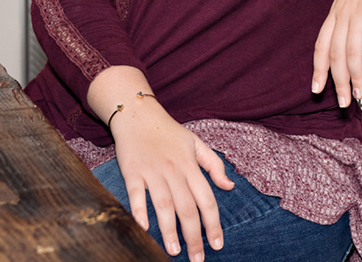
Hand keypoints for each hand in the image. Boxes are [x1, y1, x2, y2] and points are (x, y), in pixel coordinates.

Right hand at [110, 96, 234, 261]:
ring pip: (164, 205)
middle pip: (187, 208)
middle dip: (194, 237)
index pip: (207, 200)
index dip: (214, 224)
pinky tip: (144, 229)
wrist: (138, 114)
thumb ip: (214, 165)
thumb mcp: (197, 143)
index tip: (217, 244)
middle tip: (196, 258)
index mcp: (191, 166)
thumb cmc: (168, 131)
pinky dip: (140, 212)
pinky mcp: (132, 172)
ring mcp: (152, 172)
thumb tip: (229, 186)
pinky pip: (137, 195)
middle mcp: (174, 170)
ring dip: (169, 230)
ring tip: (174, 251)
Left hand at [311, 0, 361, 107]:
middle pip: (334, 54)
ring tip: (359, 96)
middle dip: (338, 82)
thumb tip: (353, 39)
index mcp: (336, 11)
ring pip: (351, 52)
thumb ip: (350, 15)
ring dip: (355, 77)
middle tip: (343, 103)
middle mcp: (343, 14)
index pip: (321, 45)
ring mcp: (358, 13)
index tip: (316, 89)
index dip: (317, 69)